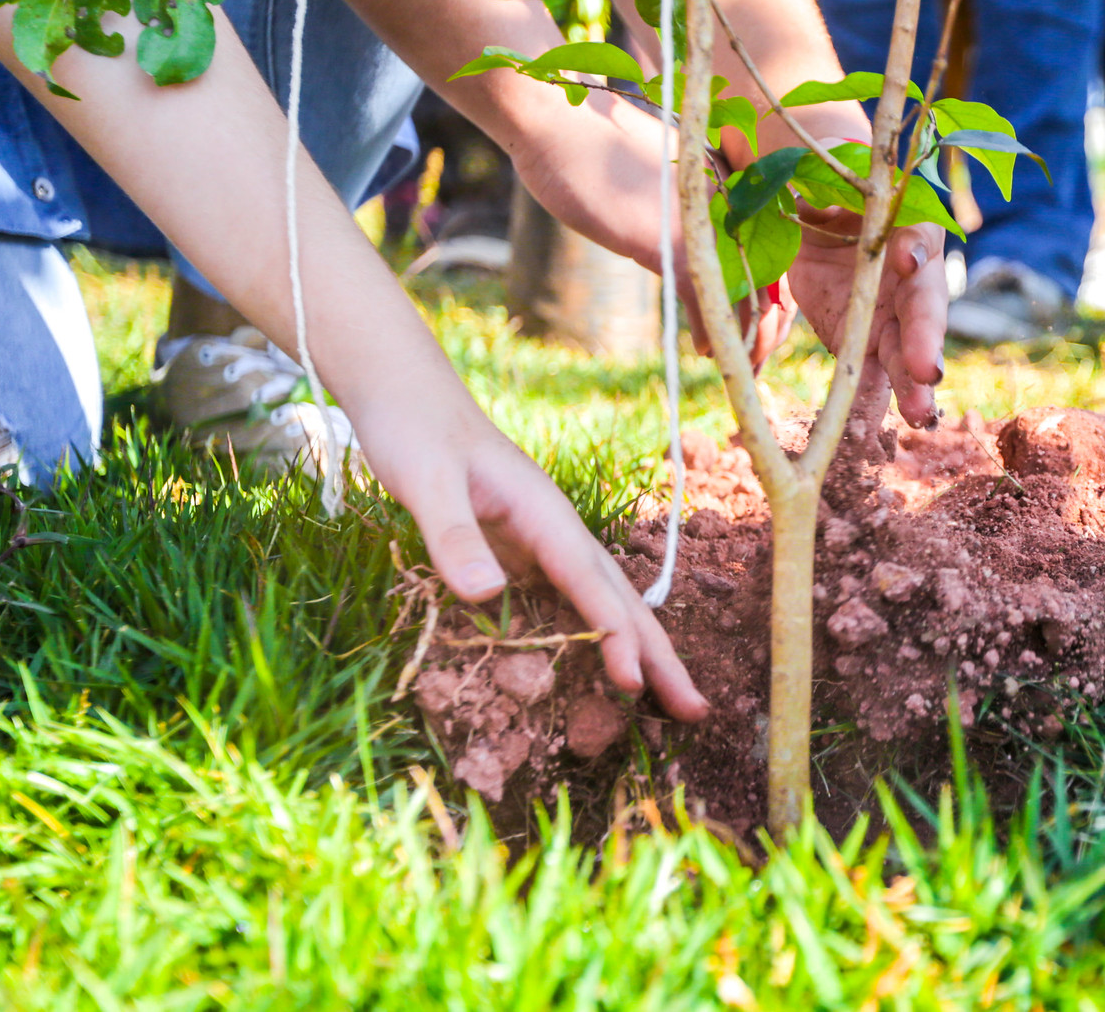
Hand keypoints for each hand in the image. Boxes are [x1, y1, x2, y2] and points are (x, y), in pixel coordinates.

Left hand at [372, 420, 709, 722]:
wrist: (408, 394)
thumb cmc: (416, 431)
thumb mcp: (425, 482)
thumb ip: (455, 536)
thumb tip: (487, 595)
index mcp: (545, 515)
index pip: (592, 584)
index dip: (616, 637)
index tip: (635, 686)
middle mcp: (555, 531)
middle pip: (619, 599)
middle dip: (658, 654)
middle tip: (697, 710)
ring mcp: (541, 543)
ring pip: (602, 602)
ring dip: (637, 649)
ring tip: (668, 702)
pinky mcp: (520, 551)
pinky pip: (567, 601)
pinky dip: (594, 637)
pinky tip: (602, 665)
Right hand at [509, 95, 792, 369]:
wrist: (556, 119)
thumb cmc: (596, 141)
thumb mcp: (655, 174)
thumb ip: (682, 205)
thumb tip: (686, 242)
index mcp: (727, 183)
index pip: (770, 248)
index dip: (772, 294)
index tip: (762, 326)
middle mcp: (725, 201)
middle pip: (769, 275)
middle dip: (767, 326)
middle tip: (754, 359)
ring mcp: (699, 221)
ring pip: (744, 293)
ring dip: (745, 338)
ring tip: (740, 366)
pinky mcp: (667, 240)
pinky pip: (707, 297)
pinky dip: (713, 329)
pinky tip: (707, 350)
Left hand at [786, 212, 947, 427]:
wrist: (816, 223)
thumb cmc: (833, 193)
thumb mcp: (829, 187)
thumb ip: (827, 196)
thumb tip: (816, 205)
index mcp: (910, 232)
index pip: (916, 240)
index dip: (912, 252)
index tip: (906, 260)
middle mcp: (910, 283)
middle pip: (922, 314)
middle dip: (924, 343)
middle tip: (928, 372)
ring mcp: (889, 320)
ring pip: (905, 357)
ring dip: (912, 388)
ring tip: (920, 416)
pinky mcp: (861, 345)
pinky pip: (869, 380)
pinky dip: (867, 408)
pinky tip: (866, 435)